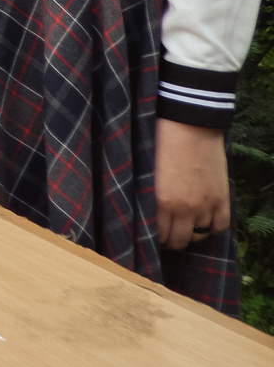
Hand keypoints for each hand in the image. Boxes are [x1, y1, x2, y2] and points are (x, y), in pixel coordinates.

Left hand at [156, 119, 231, 249]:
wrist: (189, 125)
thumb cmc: (161, 142)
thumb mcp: (147, 172)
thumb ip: (147, 195)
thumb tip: (143, 212)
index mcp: (160, 202)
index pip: (157, 235)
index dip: (154, 239)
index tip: (152, 236)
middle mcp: (184, 208)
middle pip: (179, 241)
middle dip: (171, 241)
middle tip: (167, 235)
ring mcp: (206, 204)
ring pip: (199, 235)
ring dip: (191, 233)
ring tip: (185, 227)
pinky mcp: (222, 198)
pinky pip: (220, 226)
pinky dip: (212, 227)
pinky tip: (204, 222)